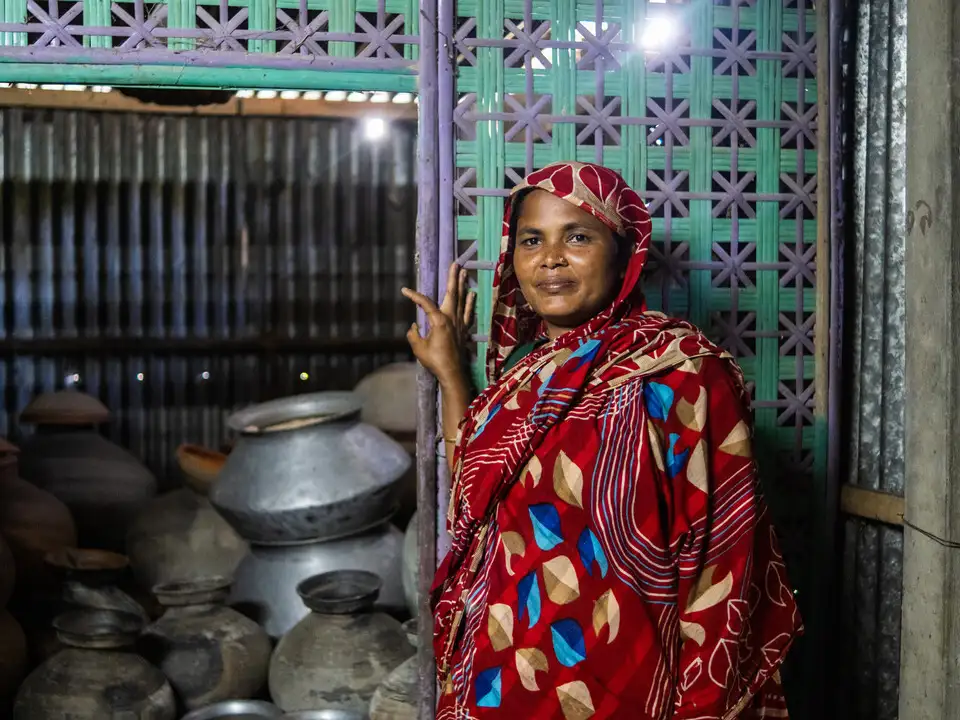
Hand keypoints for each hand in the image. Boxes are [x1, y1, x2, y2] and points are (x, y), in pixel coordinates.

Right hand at [402, 263, 476, 386]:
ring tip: (465, 272)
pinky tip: (471, 294)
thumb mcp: (418, 347)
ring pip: (461, 299)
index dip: (414, 296)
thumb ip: (414, 334)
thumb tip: (414, 327)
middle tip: (456, 263)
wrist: (452, 373)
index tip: (405, 290)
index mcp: (439, 320)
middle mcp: (451, 318)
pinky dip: (469, 302)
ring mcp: (460, 323)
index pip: (425, 303)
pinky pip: (468, 312)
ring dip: (463, 285)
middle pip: (452, 293)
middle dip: (453, 277)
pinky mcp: (464, 330)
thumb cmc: (434, 361)